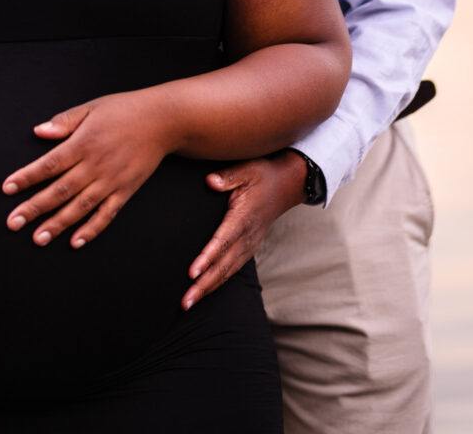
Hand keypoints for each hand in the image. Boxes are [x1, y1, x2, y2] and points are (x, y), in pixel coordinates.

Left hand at [3, 91, 169, 248]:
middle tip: (13, 223)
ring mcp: (112, 180)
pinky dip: (92, 229)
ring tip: (38, 238)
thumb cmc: (123, 110)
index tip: (7, 189)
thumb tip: (38, 131)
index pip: (50, 164)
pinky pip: (107, 214)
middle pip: (60, 190)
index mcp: (84, 142)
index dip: (27, 177)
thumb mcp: (91, 107)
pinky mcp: (126, 191)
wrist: (162, 120)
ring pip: (81, 207)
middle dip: (34, 208)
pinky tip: (76, 241)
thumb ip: (64, 121)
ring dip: (58, 224)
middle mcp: (96, 165)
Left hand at [181, 150, 307, 310]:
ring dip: (208, 288)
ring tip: (188, 303)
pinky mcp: (249, 247)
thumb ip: (228, 177)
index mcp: (243, 218)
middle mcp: (247, 236)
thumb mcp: (247, 169)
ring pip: (227, 272)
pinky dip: (218, 282)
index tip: (192, 272)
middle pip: (223, 265)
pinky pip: (232, 269)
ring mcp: (249, 244)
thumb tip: (210, 181)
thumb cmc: (263, 175)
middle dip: (203, 285)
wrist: (287, 185)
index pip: (223, 241)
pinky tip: (204, 291)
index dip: (208, 258)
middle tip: (185, 302)